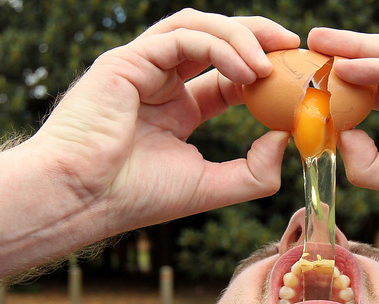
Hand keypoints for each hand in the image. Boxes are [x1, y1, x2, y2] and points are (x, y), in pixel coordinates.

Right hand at [34, 9, 299, 235]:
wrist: (81, 200)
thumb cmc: (136, 197)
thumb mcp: (209, 186)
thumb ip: (253, 171)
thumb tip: (287, 141)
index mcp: (177, 109)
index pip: (227, 77)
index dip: (263, 71)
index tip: (296, 76)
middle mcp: (161, 82)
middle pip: (216, 40)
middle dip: (257, 36)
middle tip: (293, 45)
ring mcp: (142, 67)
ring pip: (198, 28)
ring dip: (240, 37)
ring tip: (271, 61)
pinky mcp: (127, 59)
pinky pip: (181, 38)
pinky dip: (217, 46)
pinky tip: (245, 70)